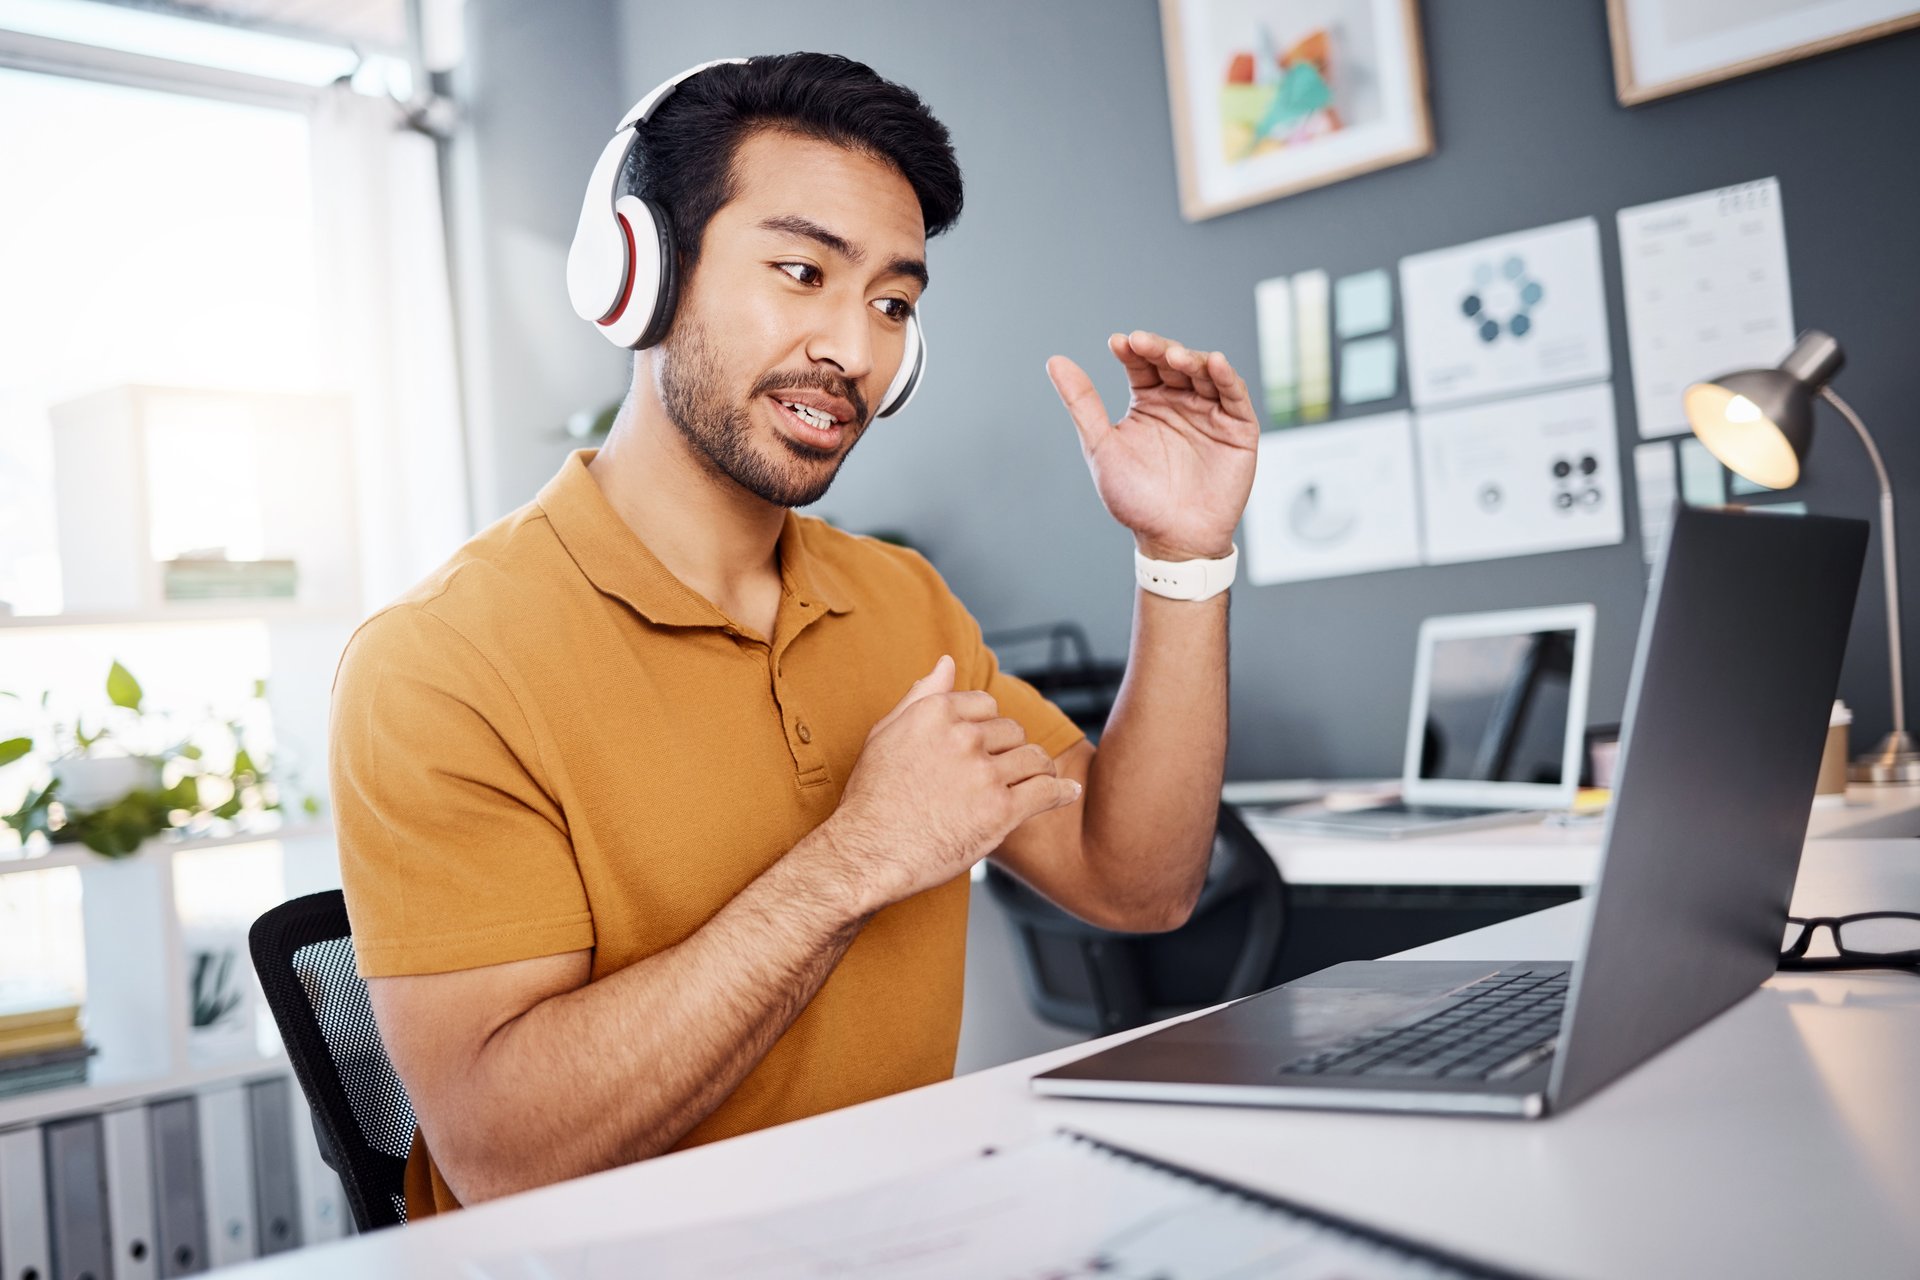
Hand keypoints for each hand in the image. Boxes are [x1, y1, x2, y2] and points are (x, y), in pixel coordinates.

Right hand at [817, 656, 1081, 913]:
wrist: (868, 854)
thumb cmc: (872, 797)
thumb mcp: (886, 734)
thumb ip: (921, 696)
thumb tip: (947, 662)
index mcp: (937, 713)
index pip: (987, 705)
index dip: (987, 727)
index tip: (983, 747)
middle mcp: (964, 737)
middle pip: (1013, 732)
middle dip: (1010, 751)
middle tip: (1000, 773)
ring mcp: (985, 774)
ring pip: (1034, 759)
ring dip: (1036, 771)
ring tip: (1034, 782)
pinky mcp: (1001, 811)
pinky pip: (1047, 792)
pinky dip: (1061, 792)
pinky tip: (1067, 793)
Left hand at [1046, 331, 1259, 562]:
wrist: (1172, 539)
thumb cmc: (1135, 499)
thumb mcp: (1102, 446)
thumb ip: (1082, 404)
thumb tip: (1054, 361)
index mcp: (1149, 403)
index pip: (1141, 365)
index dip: (1131, 351)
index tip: (1117, 343)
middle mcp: (1180, 402)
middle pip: (1173, 362)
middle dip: (1159, 350)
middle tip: (1142, 343)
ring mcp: (1210, 412)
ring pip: (1204, 373)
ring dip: (1191, 359)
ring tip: (1174, 357)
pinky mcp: (1238, 428)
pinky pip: (1235, 396)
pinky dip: (1226, 377)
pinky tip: (1214, 363)